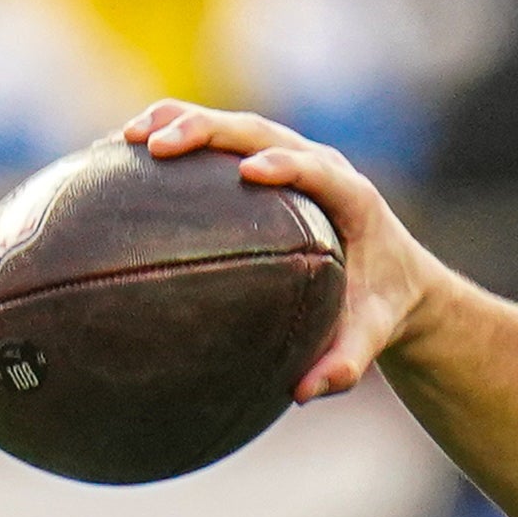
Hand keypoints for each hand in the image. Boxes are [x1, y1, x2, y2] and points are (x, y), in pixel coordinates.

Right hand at [122, 100, 447, 400]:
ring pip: (237, 128)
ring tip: (126, 138)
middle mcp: (321, 167)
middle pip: (264, 134)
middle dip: (211, 132)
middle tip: (156, 145)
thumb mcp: (369, 337)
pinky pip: (219, 143)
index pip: (318, 171)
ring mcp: (292, 157)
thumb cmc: (380, 307)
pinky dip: (175, 136)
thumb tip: (303, 393)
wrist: (397, 277)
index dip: (286, 165)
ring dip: (183, 123)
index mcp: (353, 200)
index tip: (248, 171)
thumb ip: (345, 364)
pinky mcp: (269, 161)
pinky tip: (120, 153)